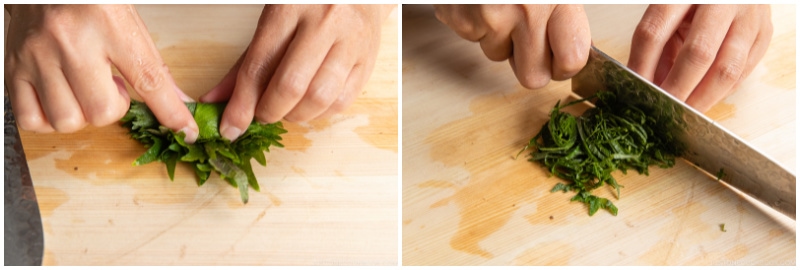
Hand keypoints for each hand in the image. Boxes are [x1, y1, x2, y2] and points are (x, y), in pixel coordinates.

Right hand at [5, 5, 198, 141]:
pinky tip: (60, 97)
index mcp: (108, 23)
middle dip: (113, 108)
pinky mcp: (12, 66)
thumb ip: (151, 63)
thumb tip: (180, 101)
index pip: (149, 79)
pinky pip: (32, 119)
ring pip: (67, 121)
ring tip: (84, 88)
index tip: (185, 130)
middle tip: (111, 87)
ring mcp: (36, 55)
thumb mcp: (126, 20)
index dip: (171, 112)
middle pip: (101, 111)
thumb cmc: (87, 0)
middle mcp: (70, 40)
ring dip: (82, 115)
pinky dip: (50, 119)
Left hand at [200, 4, 392, 140]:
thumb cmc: (309, 5)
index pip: (260, 65)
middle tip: (262, 115)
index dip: (242, 104)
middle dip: (269, 112)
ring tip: (287, 109)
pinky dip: (320, 113)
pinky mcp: (368, 60)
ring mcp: (351, 41)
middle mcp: (325, 22)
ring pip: (319, 98)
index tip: (230, 126)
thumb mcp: (273, 21)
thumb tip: (217, 100)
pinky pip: (342, 101)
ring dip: (296, 116)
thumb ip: (247, 61)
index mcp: (291, 7)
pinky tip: (310, 105)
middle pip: (291, 85)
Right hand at [433, 4, 590, 88]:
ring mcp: (488, 19)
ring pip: (498, 56)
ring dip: (501, 38)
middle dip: (531, 65)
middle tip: (532, 44)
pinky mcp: (460, 19)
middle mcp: (523, 13)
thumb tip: (575, 49)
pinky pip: (472, 38)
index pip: (571, 60)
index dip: (566, 65)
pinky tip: (481, 0)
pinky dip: (475, 23)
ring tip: (501, 6)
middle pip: (532, 77)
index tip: (562, 59)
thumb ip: (565, 10)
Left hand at [627, 4, 771, 111]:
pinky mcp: (765, 34)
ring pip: (727, 69)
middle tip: (660, 109)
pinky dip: (720, 92)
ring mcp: (749, 18)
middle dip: (676, 88)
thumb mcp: (671, 8)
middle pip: (697, 53)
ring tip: (682, 113)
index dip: (642, 64)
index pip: (656, 31)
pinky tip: (704, 100)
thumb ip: (658, 41)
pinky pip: (742, 73)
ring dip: (702, 98)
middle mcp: (723, 2)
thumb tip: (645, 84)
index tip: (634, 88)